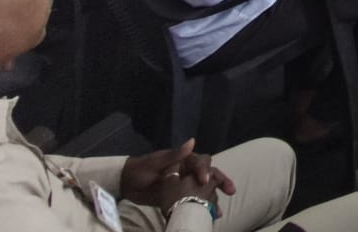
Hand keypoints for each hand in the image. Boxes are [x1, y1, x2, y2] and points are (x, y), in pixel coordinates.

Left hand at [120, 139, 234, 207]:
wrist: (126, 183)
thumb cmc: (140, 169)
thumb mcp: (156, 162)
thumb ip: (174, 155)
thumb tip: (192, 141)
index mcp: (184, 159)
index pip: (201, 162)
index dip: (205, 170)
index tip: (204, 181)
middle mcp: (188, 171)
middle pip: (209, 175)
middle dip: (220, 181)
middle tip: (230, 190)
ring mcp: (184, 185)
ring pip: (204, 190)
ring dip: (213, 198)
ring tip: (219, 211)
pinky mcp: (179, 198)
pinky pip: (193, 202)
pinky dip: (201, 209)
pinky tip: (207, 217)